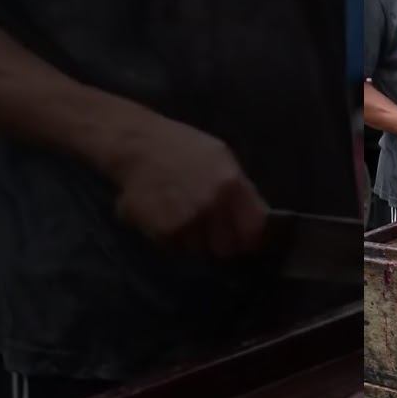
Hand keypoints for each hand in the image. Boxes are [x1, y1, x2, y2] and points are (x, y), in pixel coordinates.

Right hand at [105, 116, 267, 258]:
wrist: (136, 146)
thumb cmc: (182, 147)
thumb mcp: (222, 158)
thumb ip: (242, 189)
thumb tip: (260, 219)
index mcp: (230, 185)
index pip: (253, 230)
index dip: (251, 238)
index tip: (247, 239)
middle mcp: (209, 206)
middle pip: (226, 247)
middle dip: (223, 243)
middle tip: (215, 232)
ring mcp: (184, 221)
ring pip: (200, 251)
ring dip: (198, 243)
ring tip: (188, 221)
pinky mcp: (160, 231)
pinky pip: (176, 249)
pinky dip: (175, 241)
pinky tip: (170, 220)